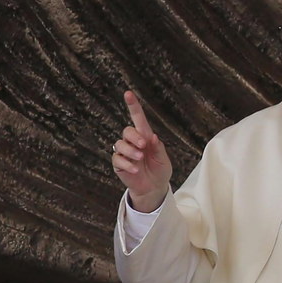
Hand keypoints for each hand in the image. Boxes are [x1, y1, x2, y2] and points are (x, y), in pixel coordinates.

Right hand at [112, 89, 172, 210]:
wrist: (154, 188)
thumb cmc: (160, 171)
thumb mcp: (163, 159)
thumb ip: (158, 148)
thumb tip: (152, 136)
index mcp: (145, 137)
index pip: (137, 118)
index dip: (133, 105)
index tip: (128, 94)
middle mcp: (133, 142)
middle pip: (127, 131)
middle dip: (134, 137)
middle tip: (144, 146)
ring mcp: (125, 153)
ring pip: (120, 144)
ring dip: (130, 150)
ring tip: (140, 158)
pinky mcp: (119, 164)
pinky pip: (118, 159)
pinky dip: (127, 164)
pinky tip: (136, 169)